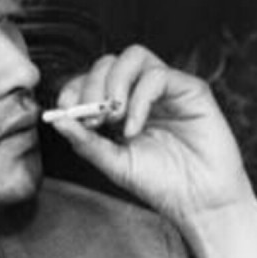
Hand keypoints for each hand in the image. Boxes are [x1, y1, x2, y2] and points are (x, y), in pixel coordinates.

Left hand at [49, 45, 256, 257]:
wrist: (200, 201)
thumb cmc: (160, 184)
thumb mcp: (113, 164)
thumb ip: (86, 142)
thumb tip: (56, 121)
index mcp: (121, 108)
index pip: (91, 80)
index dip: (75, 88)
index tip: (65, 111)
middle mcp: (142, 93)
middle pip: (108, 62)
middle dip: (92, 86)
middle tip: (92, 119)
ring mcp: (166, 89)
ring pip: (134, 56)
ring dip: (115, 83)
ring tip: (114, 118)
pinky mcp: (190, 89)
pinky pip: (158, 76)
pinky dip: (140, 99)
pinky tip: (135, 129)